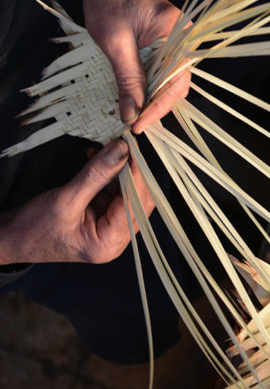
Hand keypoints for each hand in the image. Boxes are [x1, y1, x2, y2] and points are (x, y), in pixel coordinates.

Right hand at [0, 140, 153, 264]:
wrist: (12, 238)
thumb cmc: (33, 228)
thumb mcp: (65, 199)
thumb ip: (96, 175)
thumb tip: (121, 150)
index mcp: (108, 243)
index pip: (134, 205)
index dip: (137, 176)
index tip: (133, 150)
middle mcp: (116, 239)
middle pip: (137, 200)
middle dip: (131, 171)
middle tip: (125, 145)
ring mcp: (111, 228)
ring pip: (128, 192)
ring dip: (119, 169)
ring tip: (108, 147)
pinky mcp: (103, 216)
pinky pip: (114, 191)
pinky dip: (109, 174)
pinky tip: (99, 158)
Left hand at [76, 0, 190, 133]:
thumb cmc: (107, 0)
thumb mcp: (114, 41)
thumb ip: (127, 78)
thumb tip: (131, 113)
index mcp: (178, 32)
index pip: (176, 80)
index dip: (158, 107)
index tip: (138, 125)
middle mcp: (183, 38)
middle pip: (176, 83)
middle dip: (156, 106)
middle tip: (135, 125)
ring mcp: (175, 43)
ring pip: (169, 81)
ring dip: (152, 100)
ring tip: (134, 117)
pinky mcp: (164, 46)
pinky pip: (161, 73)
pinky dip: (149, 88)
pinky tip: (136, 100)